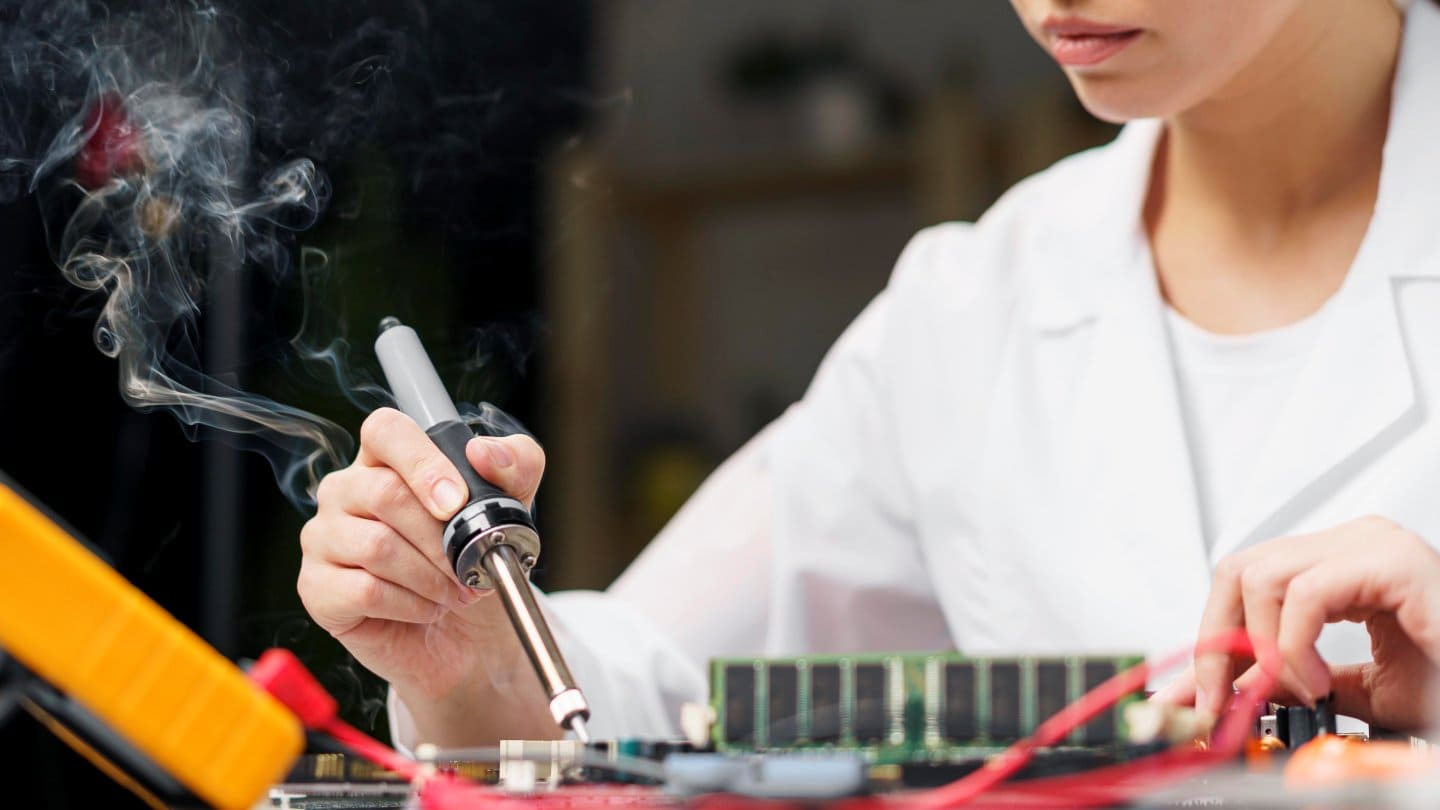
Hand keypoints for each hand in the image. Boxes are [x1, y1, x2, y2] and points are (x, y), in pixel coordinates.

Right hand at [298, 407, 546, 703]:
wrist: (471, 633)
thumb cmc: (477, 559)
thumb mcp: (513, 507)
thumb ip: (516, 464)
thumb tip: (484, 452)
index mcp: (386, 459)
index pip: (385, 431)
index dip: (422, 463)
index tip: (457, 503)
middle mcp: (345, 490)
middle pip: (386, 494)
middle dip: (442, 539)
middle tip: (469, 566)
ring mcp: (324, 537)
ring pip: (377, 546)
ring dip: (431, 577)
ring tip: (452, 591)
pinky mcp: (317, 587)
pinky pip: (364, 590)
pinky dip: (410, 605)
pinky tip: (425, 609)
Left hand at [1182, 517, 1439, 731]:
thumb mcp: (1350, 687)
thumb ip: (1287, 677)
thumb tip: (1226, 687)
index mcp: (1341, 564)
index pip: (1245, 580)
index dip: (1211, 637)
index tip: (1196, 693)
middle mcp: (1353, 544)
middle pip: (1239, 569)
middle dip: (1218, 640)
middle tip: (1223, 697)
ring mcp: (1373, 545)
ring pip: (1261, 575)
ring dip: (1261, 646)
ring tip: (1297, 688)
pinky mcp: (1394, 562)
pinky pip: (1304, 592)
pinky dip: (1293, 644)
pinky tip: (1317, 680)